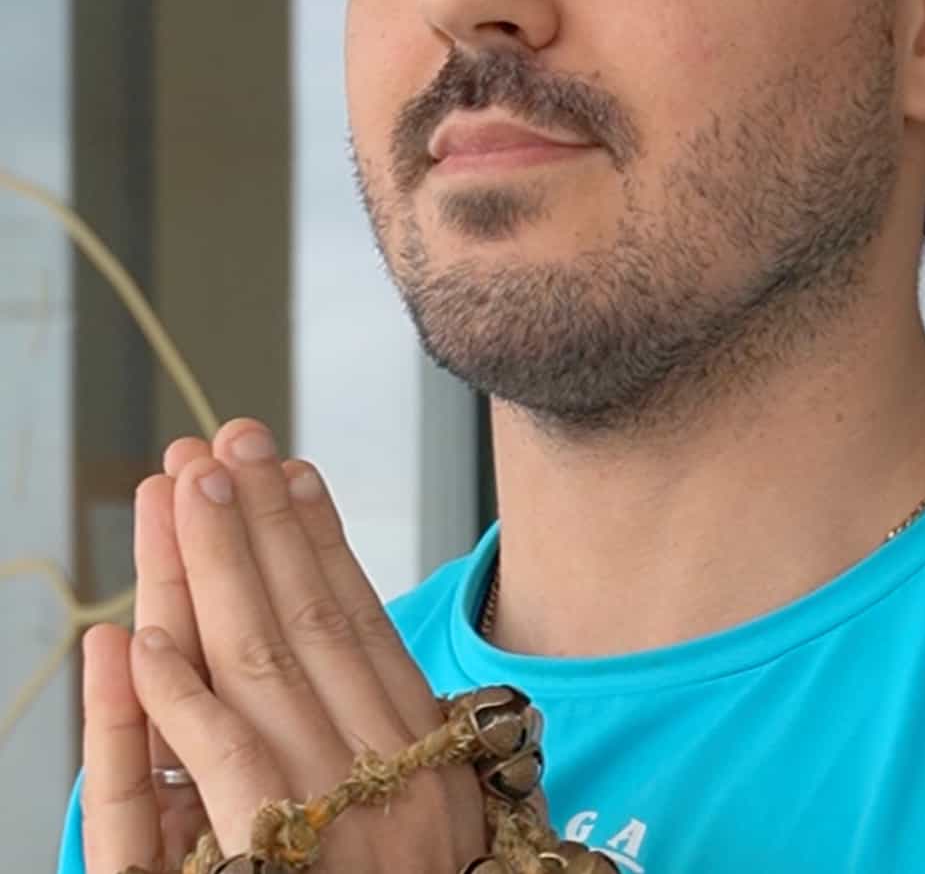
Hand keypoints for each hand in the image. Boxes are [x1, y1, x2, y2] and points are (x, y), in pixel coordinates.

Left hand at [82, 419, 491, 872]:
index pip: (362, 621)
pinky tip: (142, 636)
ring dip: (216, 573)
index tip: (287, 469)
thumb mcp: (431, 817)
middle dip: (260, 525)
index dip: (322, 539)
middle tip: (223, 444)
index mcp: (428, 754)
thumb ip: (397, 739)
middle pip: (311, 622)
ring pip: (264, 669)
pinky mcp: (280, 873)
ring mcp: (341, 817)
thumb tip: (362, 647)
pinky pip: (224, 771)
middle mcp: (392, 771)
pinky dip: (180, 700)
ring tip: (181, 492)